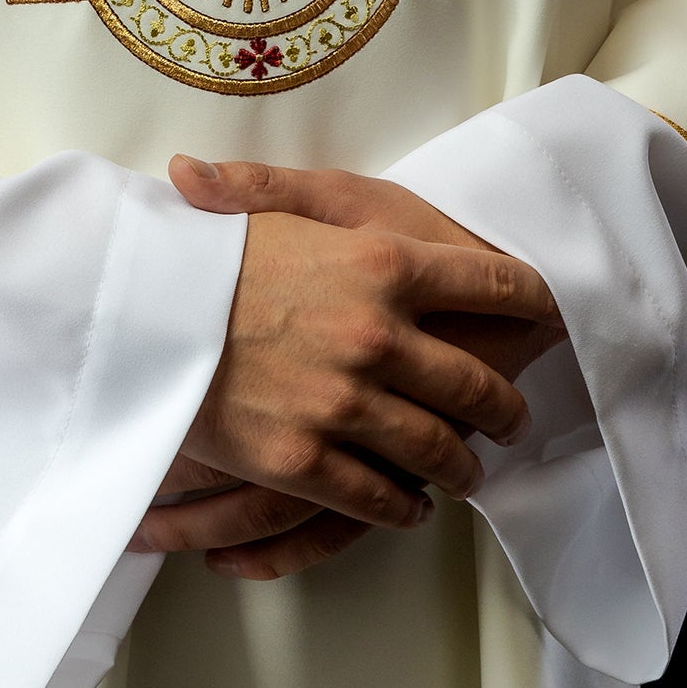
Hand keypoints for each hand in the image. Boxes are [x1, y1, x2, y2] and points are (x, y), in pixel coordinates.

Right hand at [130, 157, 561, 582]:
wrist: (137, 312)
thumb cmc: (214, 249)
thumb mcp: (278, 200)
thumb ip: (316, 190)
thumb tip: (351, 181)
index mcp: (385, 262)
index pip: (494, 283)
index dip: (532, 301)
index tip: (549, 314)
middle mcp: (378, 334)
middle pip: (475, 383)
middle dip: (502, 405)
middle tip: (510, 417)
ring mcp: (344, 403)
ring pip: (434, 450)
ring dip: (459, 467)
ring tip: (467, 472)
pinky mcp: (304, 459)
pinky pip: (378, 497)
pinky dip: (402, 507)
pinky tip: (410, 506)